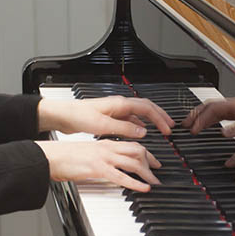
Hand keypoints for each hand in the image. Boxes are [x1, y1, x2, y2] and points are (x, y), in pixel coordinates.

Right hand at [34, 139, 161, 191]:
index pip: (132, 144)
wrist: (50, 156)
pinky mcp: (98, 169)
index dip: (147, 153)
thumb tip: (111, 167)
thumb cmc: (65, 157)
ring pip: (133, 162)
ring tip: (154, 182)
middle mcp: (107, 148)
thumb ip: (102, 158)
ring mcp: (103, 158)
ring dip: (147, 173)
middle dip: (151, 161)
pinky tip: (143, 187)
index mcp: (105, 143)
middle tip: (158, 172)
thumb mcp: (88, 153)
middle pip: (137, 150)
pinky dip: (135, 182)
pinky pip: (122, 176)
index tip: (154, 161)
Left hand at [38, 96, 173, 138]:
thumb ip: (124, 128)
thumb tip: (143, 131)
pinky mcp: (110, 117)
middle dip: (160, 116)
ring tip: (160, 129)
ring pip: (139, 113)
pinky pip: (131, 118)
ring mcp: (115, 110)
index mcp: (120, 104)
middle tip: (171, 126)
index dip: (160, 118)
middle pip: (146, 108)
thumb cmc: (78, 116)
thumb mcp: (103, 125)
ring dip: (151, 120)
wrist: (63, 116)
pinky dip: (140, 124)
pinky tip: (141, 131)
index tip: (168, 129)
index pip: (147, 108)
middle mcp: (119, 105)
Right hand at [180, 96, 234, 137]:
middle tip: (183, 124)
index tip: (193, 129)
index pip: (214, 109)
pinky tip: (206, 125)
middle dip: (195, 114)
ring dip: (201, 116)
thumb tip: (224, 131)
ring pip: (214, 109)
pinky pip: (220, 114)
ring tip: (190, 125)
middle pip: (210, 106)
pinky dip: (209, 118)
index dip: (201, 118)